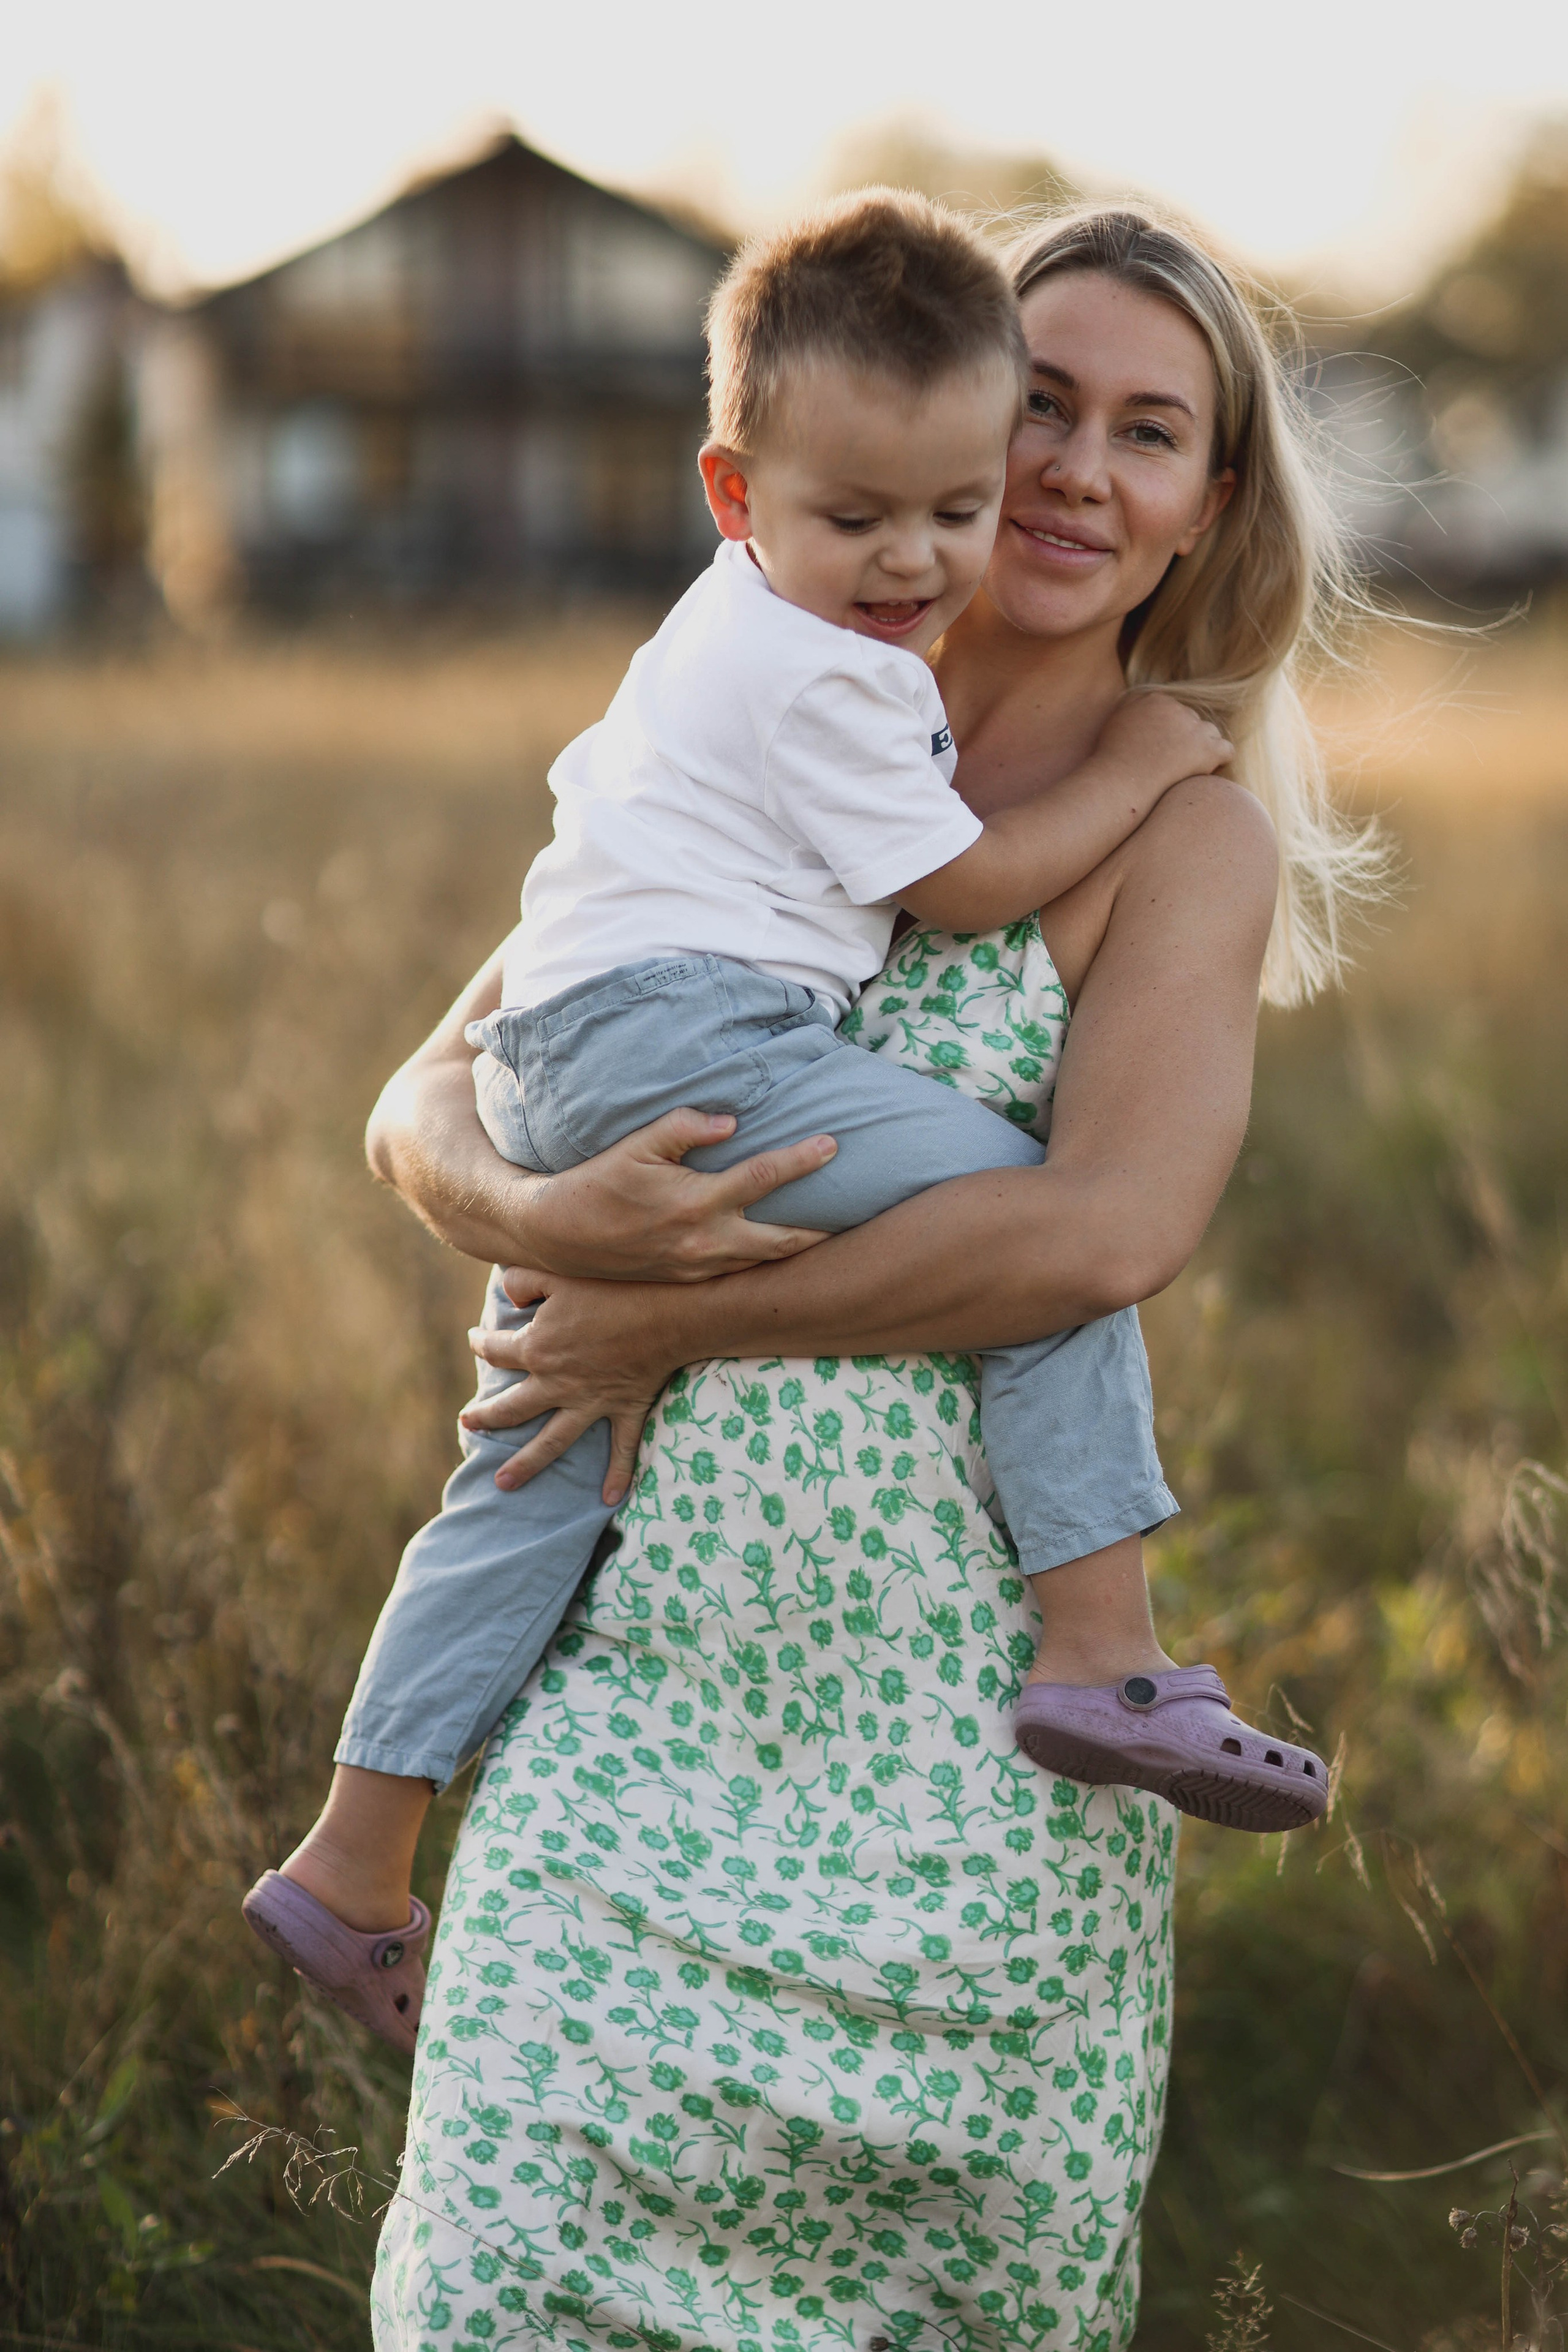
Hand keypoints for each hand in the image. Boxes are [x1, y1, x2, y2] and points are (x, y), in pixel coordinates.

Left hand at [461, 1267, 688, 1503]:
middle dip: (486, 1417)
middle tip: (467, 1423)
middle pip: (512, 1408)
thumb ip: (524, 1280)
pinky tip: (608, 1499)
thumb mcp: (559, 1273)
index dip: (481, 1344)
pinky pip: (620, 1448)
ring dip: (527, 1464)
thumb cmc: (614, 1287)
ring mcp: (591, 1402)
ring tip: (502, 1484)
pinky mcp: (624, 1408)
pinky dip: (617, 1474)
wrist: (668, 1310)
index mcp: (538, 1349)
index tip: (475, 1340)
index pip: (496, 1350)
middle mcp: (558, 1383)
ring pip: (551, 1441)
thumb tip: (508, 1297)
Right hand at [522, 1107, 835, 1281]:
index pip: (761, 1178)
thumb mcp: (634, 1145)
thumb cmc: (597, 1182)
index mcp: (694, 1202)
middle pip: (782, 1240)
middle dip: (823, 1229)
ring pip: (766, 1263)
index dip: (801, 1161)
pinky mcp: (691, 1279)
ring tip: (835, 1235)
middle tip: (860, 1214)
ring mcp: (699, 1266)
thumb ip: (683, 1128)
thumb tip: (732, 1121)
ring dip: (801, 1250)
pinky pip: (743, 1273)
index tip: (832, 1144)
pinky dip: (770, 1264)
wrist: (560, 1234)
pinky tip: (787, 1253)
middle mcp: (703, 1241)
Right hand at [1093, 691, 1232, 794]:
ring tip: (1186, 771)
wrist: (1118, 783)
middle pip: (1192, 721)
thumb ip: (1132, 706)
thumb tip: (1143, 700)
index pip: (1175, 711)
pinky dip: (1219, 762)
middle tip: (1171, 764)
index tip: (1160, 751)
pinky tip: (1206, 773)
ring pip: (1210, 734)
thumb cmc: (1111, 759)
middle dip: (1186, 740)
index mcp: (1156, 700)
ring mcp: (1194, 729)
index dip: (1170, 731)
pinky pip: (1227, 750)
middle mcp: (1178, 709)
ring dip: (1202, 750)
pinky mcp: (1207, 749)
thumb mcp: (1115, 721)